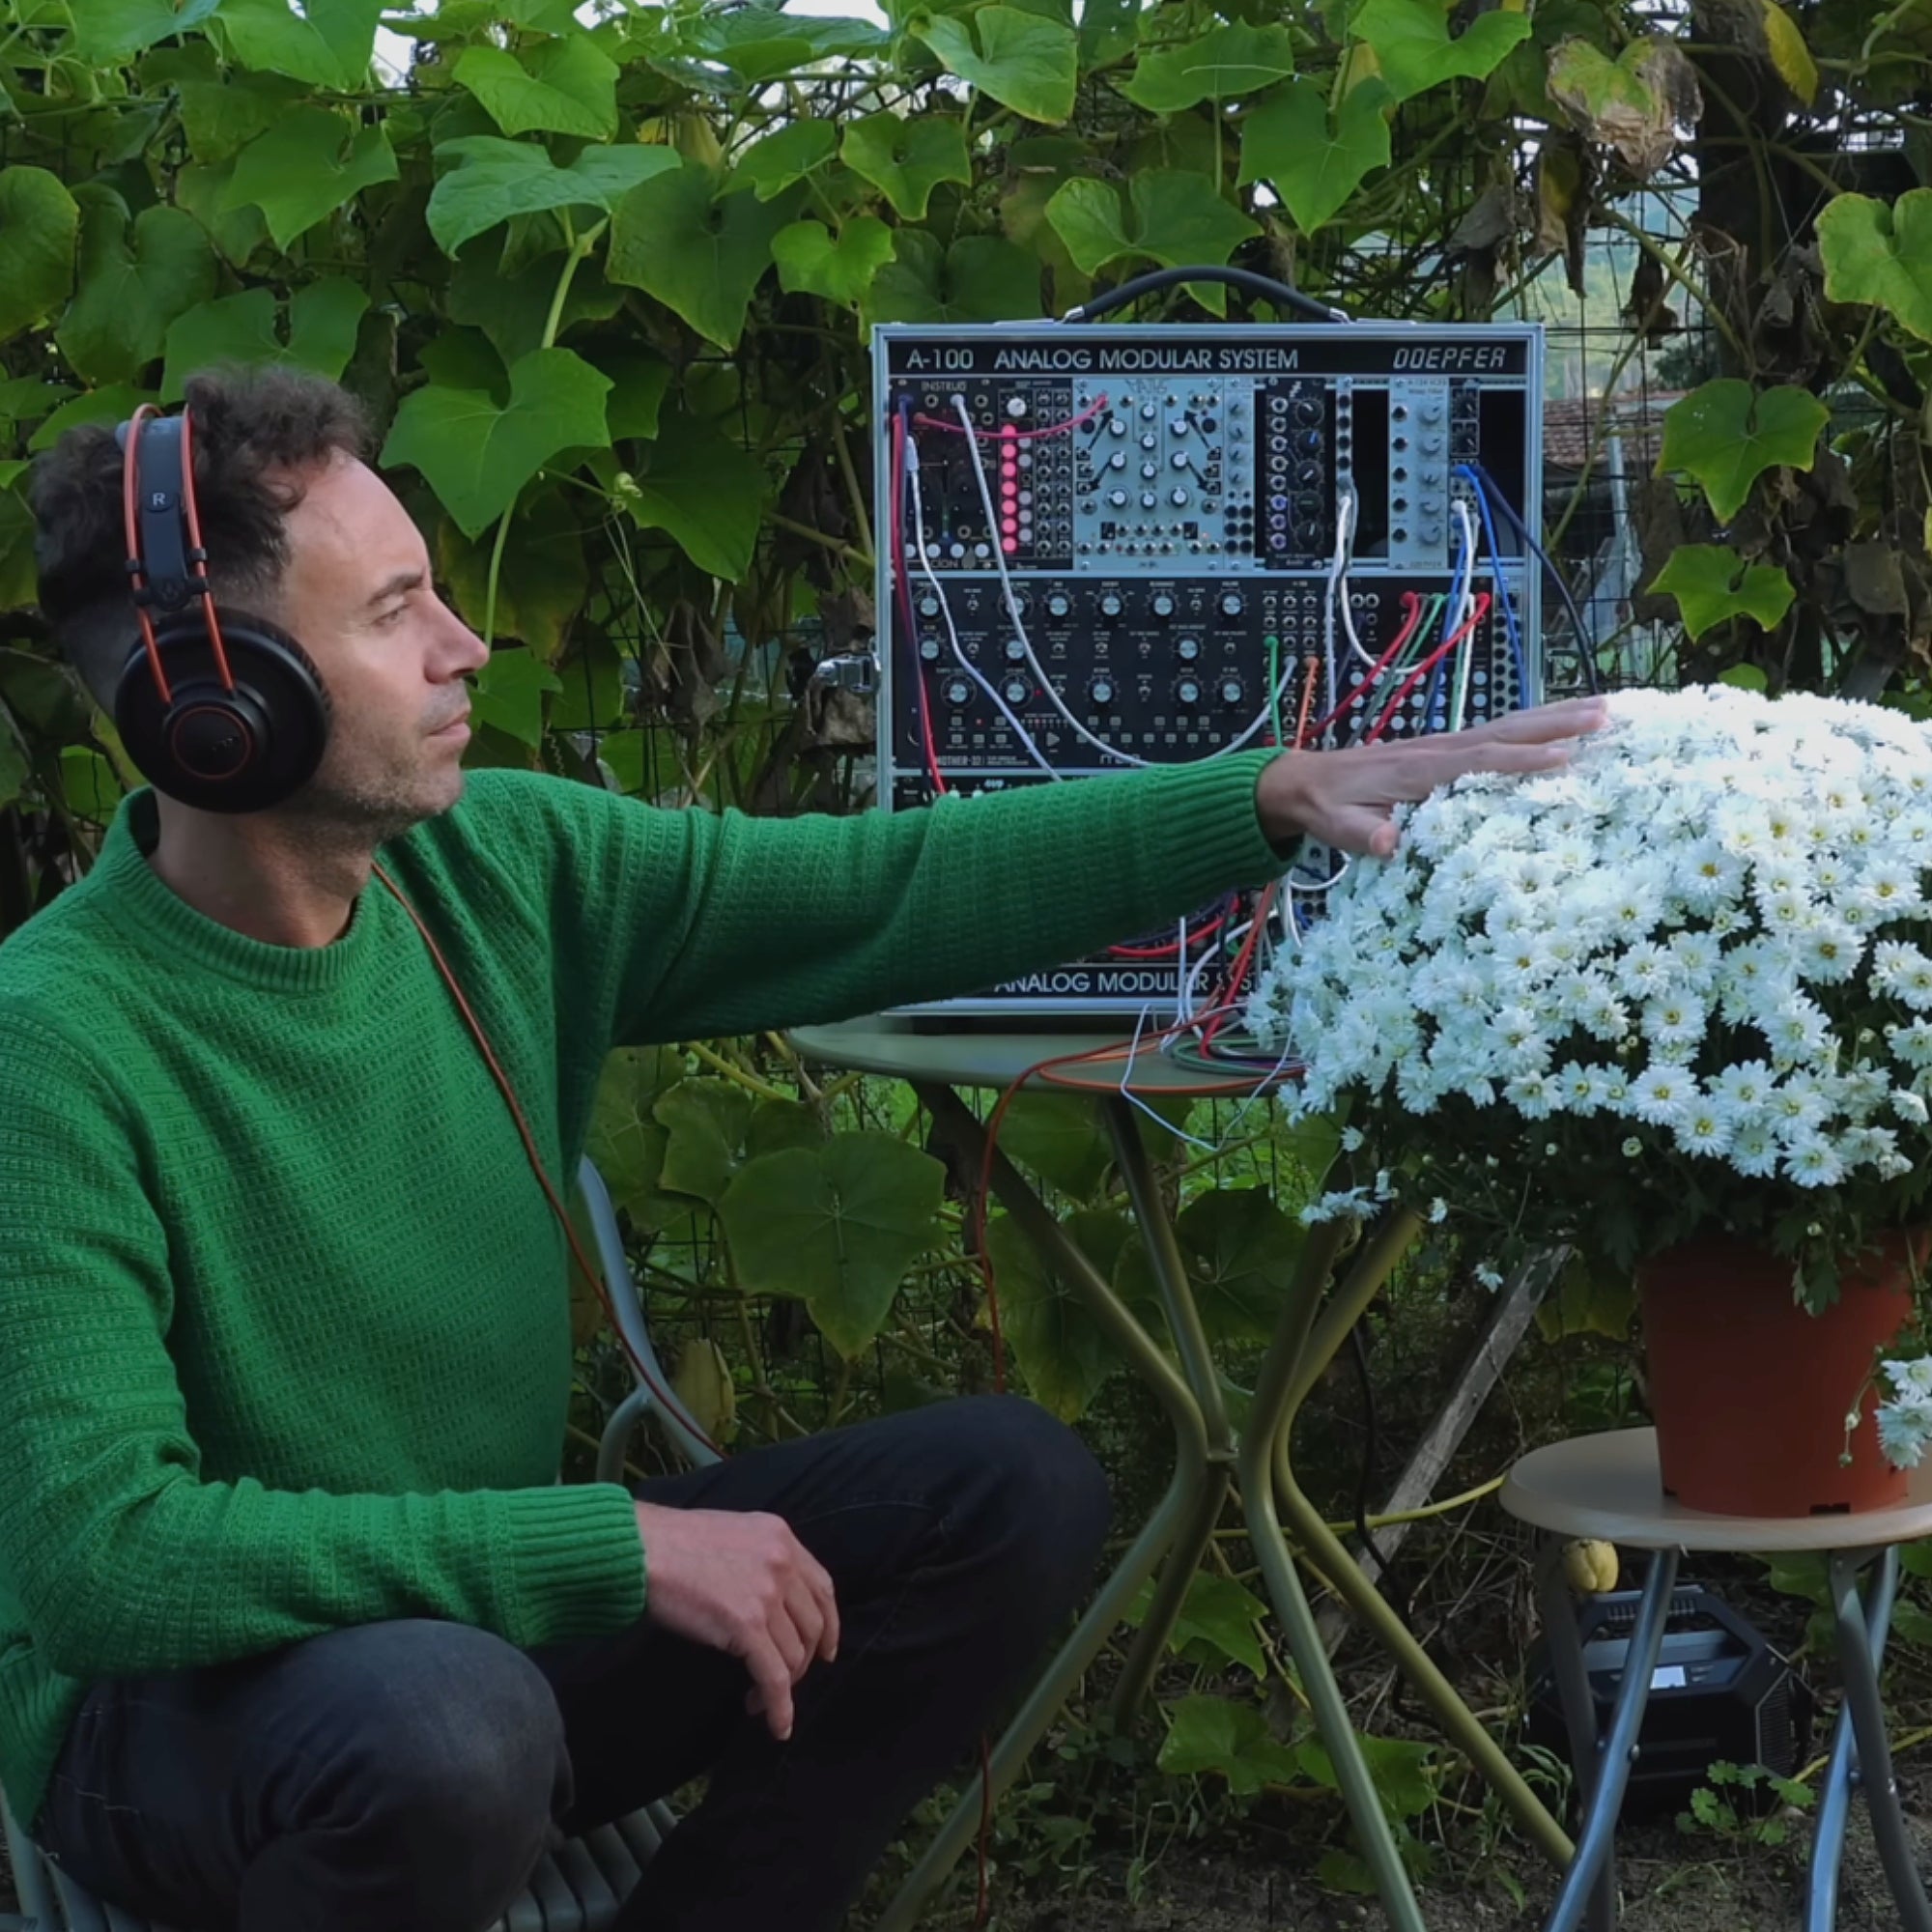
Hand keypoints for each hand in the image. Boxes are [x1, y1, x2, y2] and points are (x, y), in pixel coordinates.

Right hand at [633, 1501, 839, 1740]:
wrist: (642, 1548)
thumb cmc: (674, 1543)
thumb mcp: (733, 1534)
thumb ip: (760, 1559)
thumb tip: (771, 1601)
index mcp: (781, 1536)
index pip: (822, 1589)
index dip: (828, 1625)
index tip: (825, 1650)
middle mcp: (782, 1562)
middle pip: (812, 1626)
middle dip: (803, 1661)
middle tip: (785, 1682)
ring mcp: (767, 1593)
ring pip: (795, 1655)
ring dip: (783, 1686)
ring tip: (758, 1699)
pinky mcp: (747, 1624)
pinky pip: (774, 1677)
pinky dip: (780, 1707)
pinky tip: (776, 1724)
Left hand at [1255, 696, 1610, 858]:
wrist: (1307, 781)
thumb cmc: (1328, 808)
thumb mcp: (1339, 827)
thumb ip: (1364, 835)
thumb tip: (1390, 843)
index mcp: (1420, 769)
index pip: (1480, 761)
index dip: (1522, 760)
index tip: (1566, 759)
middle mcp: (1441, 749)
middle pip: (1508, 731)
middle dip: (1558, 723)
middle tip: (1609, 716)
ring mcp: (1447, 745)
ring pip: (1510, 725)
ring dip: (1557, 716)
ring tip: (1607, 708)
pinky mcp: (1449, 749)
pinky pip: (1501, 734)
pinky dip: (1536, 726)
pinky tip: (1565, 725)